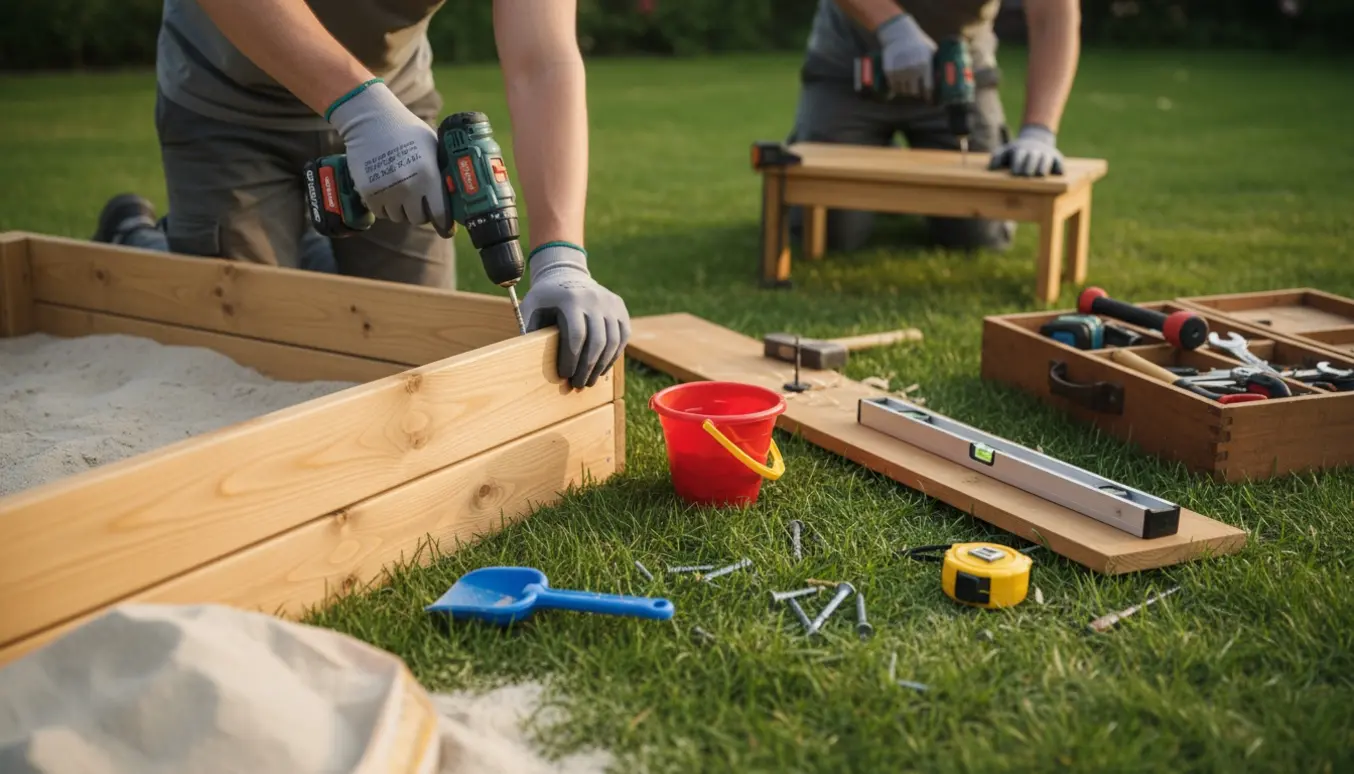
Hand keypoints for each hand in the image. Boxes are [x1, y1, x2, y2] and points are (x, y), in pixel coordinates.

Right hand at [325, 80, 450, 233]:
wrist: (371, 118)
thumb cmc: (406, 130)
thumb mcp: (432, 146)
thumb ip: (442, 171)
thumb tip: (457, 193)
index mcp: (429, 176)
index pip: (440, 214)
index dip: (444, 223)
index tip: (445, 226)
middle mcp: (409, 187)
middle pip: (418, 219)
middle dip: (420, 212)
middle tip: (419, 202)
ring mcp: (387, 191)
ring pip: (398, 217)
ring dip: (401, 210)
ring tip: (401, 193)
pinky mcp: (369, 192)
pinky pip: (380, 213)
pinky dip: (384, 207)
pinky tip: (387, 192)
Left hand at [519, 243, 629, 388]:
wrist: (566, 273)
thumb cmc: (545, 297)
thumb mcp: (532, 307)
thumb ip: (530, 329)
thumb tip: (527, 359)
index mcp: (571, 299)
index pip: (576, 336)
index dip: (571, 360)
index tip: (564, 375)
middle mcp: (595, 299)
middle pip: (597, 342)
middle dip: (587, 368)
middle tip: (578, 384)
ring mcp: (611, 303)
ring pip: (612, 342)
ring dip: (601, 366)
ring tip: (589, 381)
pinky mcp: (620, 308)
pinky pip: (622, 337)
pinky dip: (613, 356)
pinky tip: (601, 369)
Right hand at [877, 14, 936, 99]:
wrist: (900, 33)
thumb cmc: (919, 42)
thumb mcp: (931, 50)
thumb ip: (937, 64)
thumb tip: (946, 78)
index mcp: (925, 65)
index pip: (928, 88)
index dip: (928, 96)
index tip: (929, 100)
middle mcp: (913, 69)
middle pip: (914, 92)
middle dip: (915, 91)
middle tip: (915, 88)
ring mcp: (900, 70)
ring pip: (902, 91)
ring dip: (904, 90)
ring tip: (906, 85)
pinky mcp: (889, 70)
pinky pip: (892, 86)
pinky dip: (894, 87)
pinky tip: (897, 84)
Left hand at [988, 124, 1064, 176]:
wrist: (1035, 140)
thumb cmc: (1016, 152)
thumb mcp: (1005, 151)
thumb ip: (997, 158)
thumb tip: (992, 168)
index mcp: (1020, 150)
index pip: (1019, 156)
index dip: (1018, 163)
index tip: (1015, 173)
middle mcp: (1034, 152)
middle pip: (1033, 158)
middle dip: (1030, 166)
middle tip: (1027, 175)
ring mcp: (1046, 154)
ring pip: (1046, 160)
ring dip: (1043, 166)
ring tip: (1040, 174)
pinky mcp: (1056, 158)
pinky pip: (1059, 163)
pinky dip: (1059, 167)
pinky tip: (1059, 174)